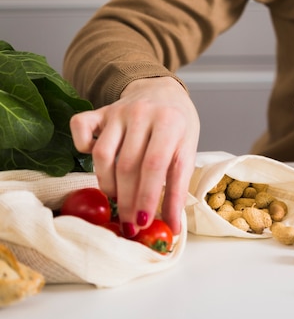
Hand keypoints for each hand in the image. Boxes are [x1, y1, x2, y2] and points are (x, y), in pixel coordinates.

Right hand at [69, 77, 199, 235]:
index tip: (143, 223)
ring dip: (108, 184)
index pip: (155, 165)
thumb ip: (178, 187)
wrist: (164, 91)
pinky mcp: (99, 111)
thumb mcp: (187, 151)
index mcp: (170, 122)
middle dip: (127, 201)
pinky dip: (82, 148)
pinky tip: (97, 163)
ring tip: (117, 199)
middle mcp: (142, 114)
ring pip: (102, 155)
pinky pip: (80, 128)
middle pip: (128, 165)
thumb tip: (173, 227)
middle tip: (128, 224)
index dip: (147, 197)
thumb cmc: (179, 126)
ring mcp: (118, 111)